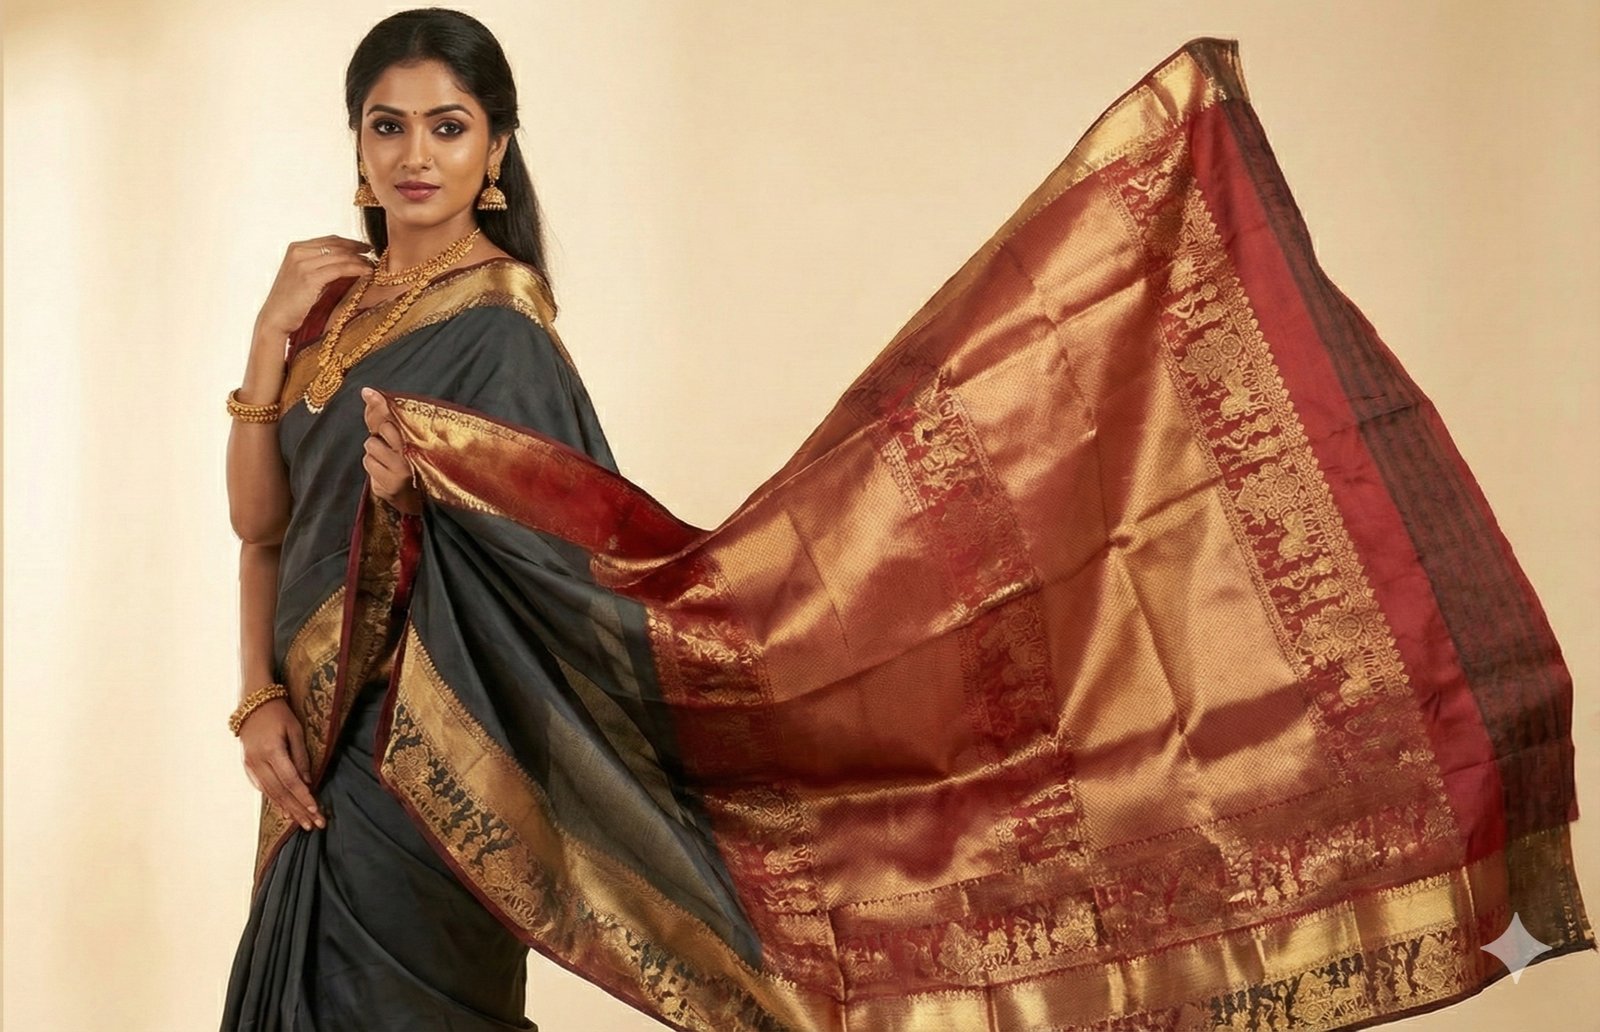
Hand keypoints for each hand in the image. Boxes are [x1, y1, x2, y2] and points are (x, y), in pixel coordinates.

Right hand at [238, 698, 325, 830]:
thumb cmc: (279, 714)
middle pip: (280, 792)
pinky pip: (263, 788)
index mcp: (271, 751)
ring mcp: (250, 766)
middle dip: (299, 810)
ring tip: (303, 823)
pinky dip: (275, 801)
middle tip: (314, 825)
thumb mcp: (295, 730)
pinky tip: (286, 811)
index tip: (316, 810)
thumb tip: (308, 782)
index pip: (290, 781)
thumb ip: (301, 756)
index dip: (303, 797)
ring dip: (288, 810)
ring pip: (271, 794)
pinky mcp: (248, 767)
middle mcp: (258, 762)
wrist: (253, 704)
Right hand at [255, 235, 374, 341]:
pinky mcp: (310, 277)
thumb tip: (347, 262)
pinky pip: (340, 269)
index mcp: (296, 248)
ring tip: (374, 265)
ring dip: (360, 259)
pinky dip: (357, 269)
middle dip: (358, 248)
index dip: (350, 242)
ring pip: (340, 256)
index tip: (365, 247)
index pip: (330, 240)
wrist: (275, 319)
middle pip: (337, 245)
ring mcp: (303, 264)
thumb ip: (320, 266)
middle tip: (374, 253)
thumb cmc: (291, 302)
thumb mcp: (304, 277)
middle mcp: (298, 252)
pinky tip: (367, 272)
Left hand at [360, 387, 423, 515]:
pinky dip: (372, 467)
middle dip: (379, 435)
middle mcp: (415, 451)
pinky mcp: (393, 483)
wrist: (412, 499)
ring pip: (372, 446)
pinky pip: (369, 463)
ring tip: (385, 461)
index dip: (380, 404)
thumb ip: (381, 414)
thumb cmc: (402, 462)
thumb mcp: (395, 437)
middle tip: (387, 444)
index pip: (396, 414)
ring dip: (373, 454)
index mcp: (420, 437)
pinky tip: (383, 472)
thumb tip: (366, 391)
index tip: (368, 393)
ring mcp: (403, 468)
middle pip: (385, 427)